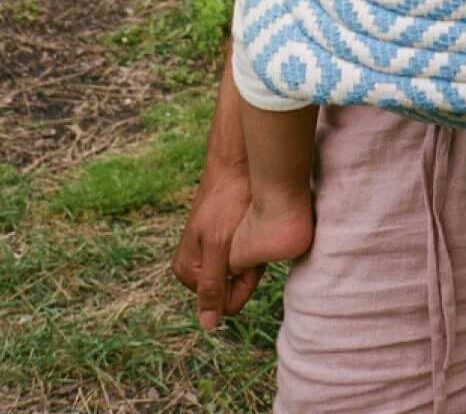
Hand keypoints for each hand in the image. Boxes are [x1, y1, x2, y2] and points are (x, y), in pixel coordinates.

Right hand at [171, 160, 262, 329]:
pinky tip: (257, 226)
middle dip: (248, 269)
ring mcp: (212, 248)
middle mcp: (196, 262)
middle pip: (232, 286)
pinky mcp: (226, 236)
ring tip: (254, 230)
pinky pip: (246, 252)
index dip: (241, 283)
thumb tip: (207, 326)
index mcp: (186, 270)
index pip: (222, 302)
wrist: (238, 161)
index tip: (247, 258)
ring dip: (254, 256)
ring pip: (242, 269)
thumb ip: (213, 285)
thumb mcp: (220, 245)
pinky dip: (256, 245)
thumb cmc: (227, 201)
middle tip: (251, 240)